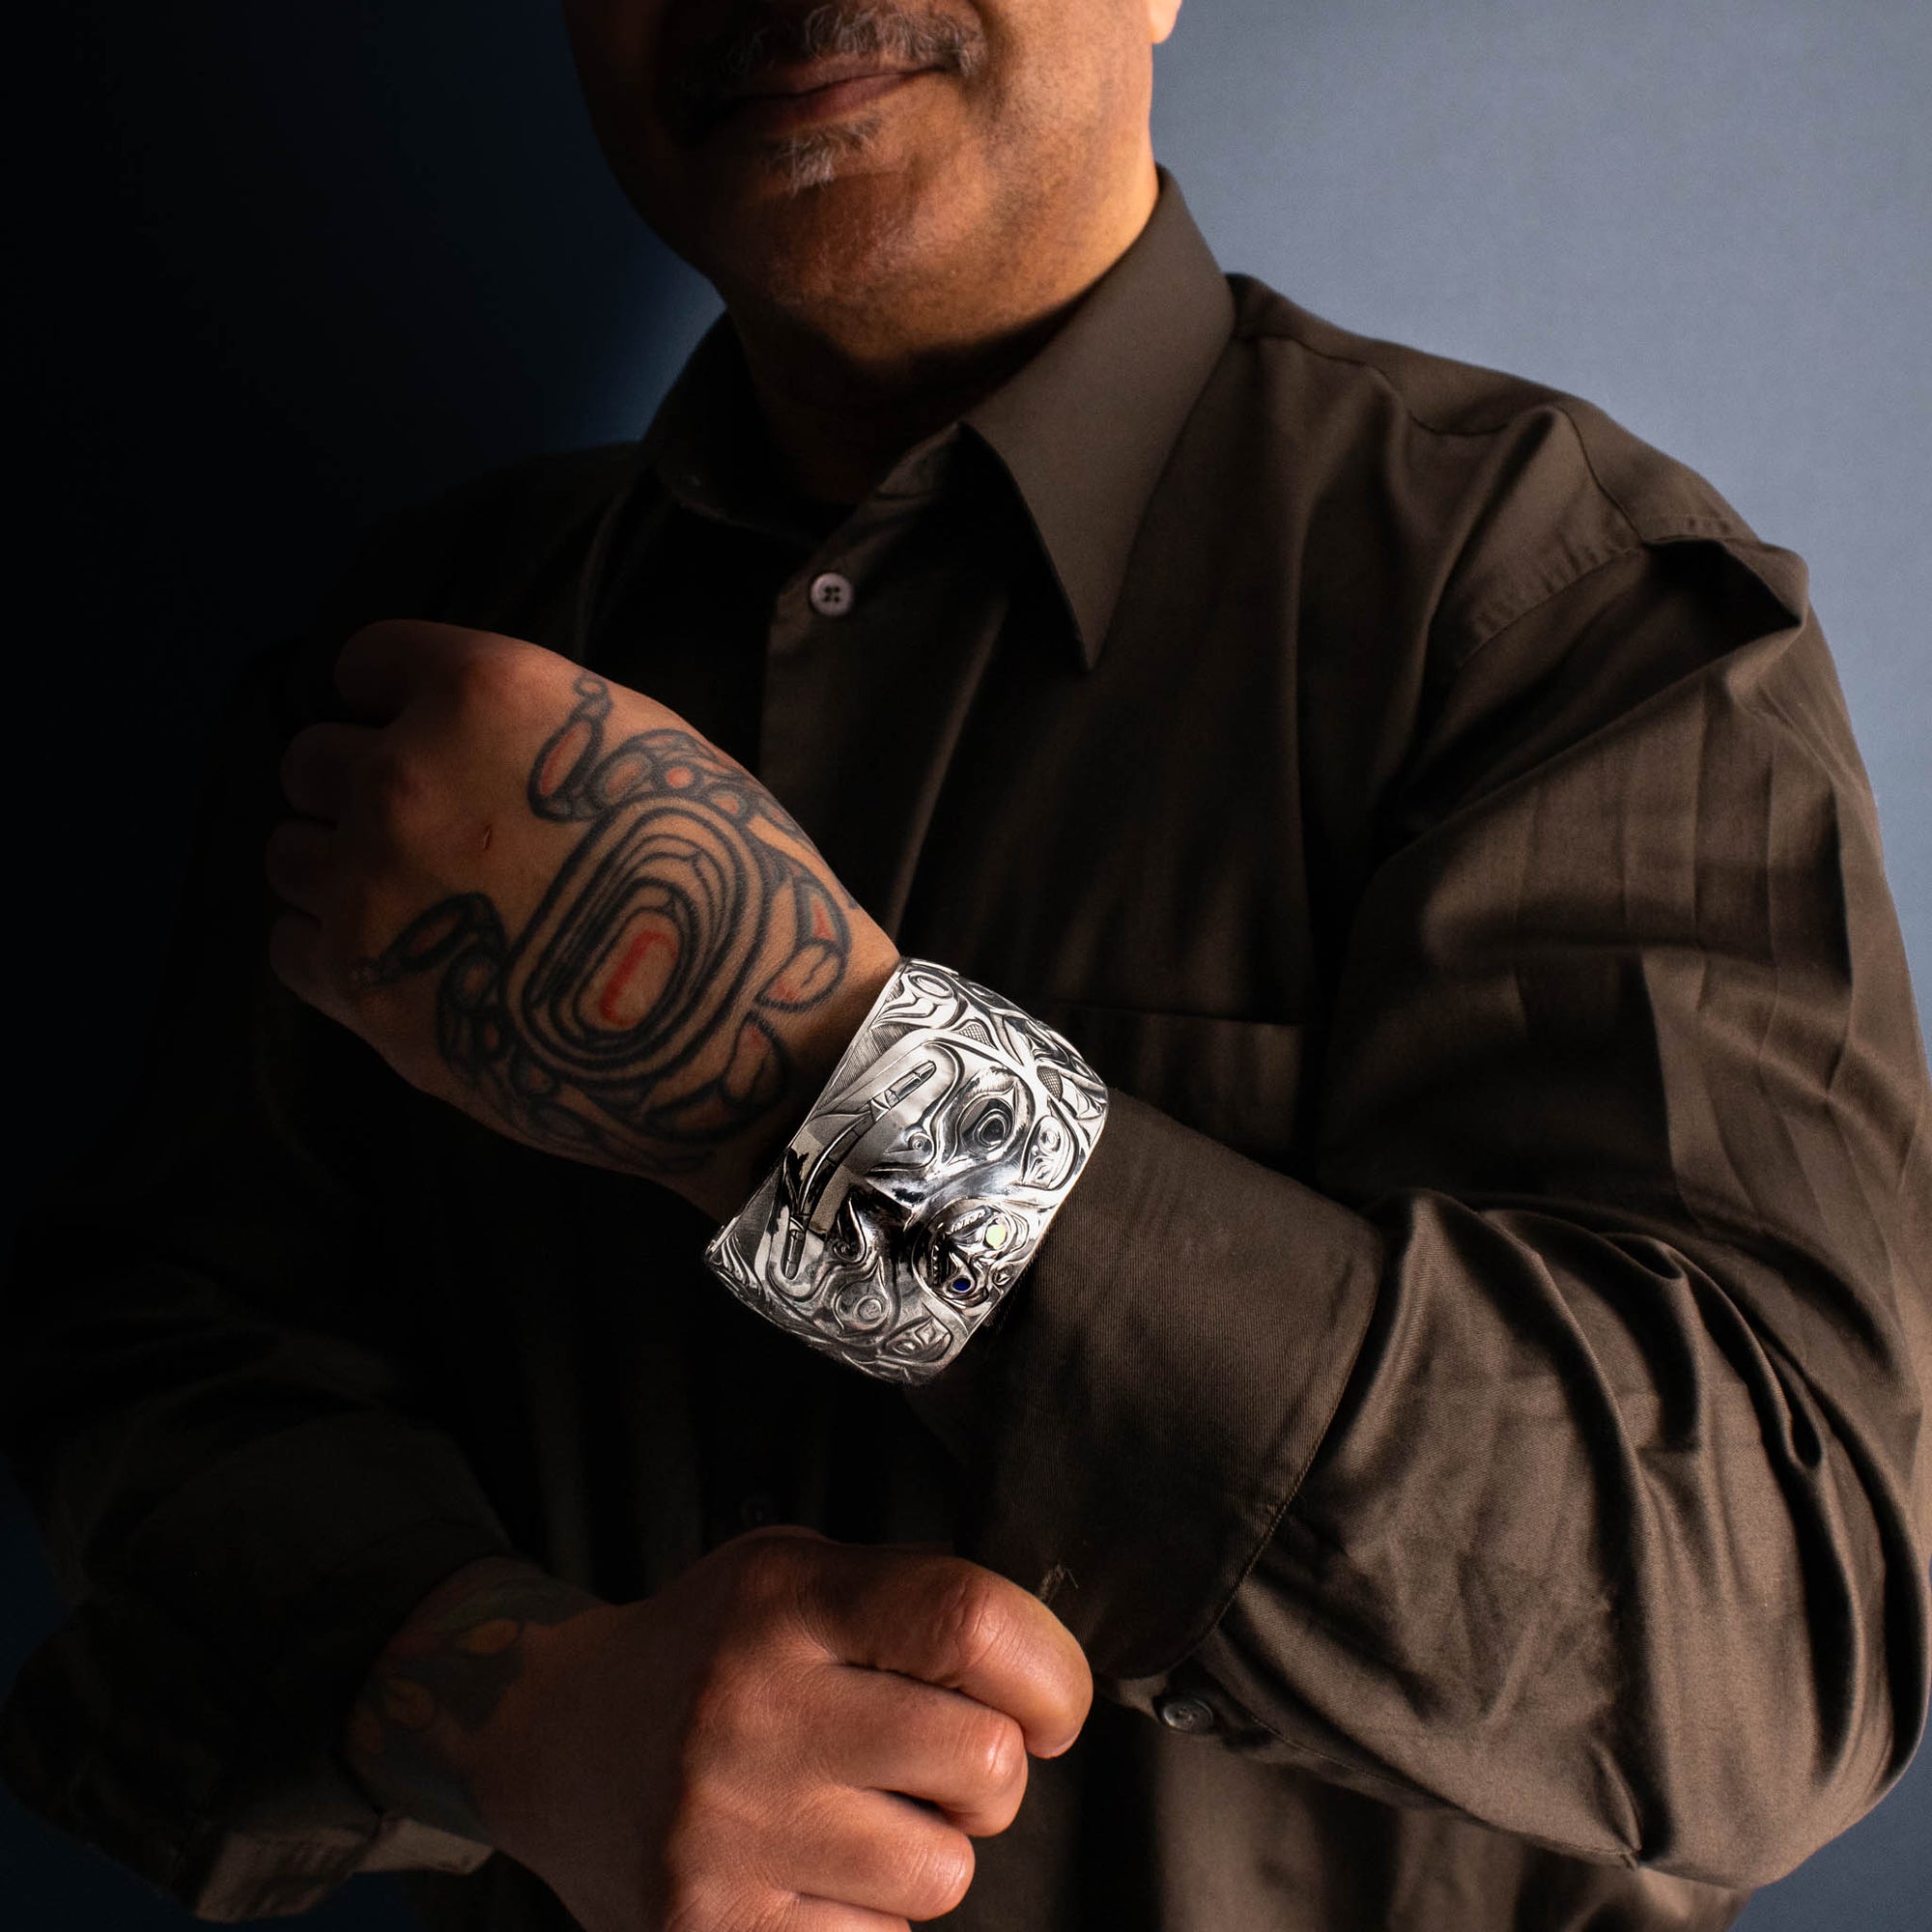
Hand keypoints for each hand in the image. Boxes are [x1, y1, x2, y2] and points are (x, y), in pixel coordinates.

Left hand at [266, 622, 899, 1217]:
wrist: (746, 1026)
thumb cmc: (730, 875)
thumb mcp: (649, 744)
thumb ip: (535, 724)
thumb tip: (471, 739)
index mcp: (483, 695)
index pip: (368, 659)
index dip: (393, 694)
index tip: (417, 727)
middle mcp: (405, 776)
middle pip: (313, 758)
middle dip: (360, 784)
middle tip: (430, 830)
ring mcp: (373, 886)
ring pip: (288, 851)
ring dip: (336, 865)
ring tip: (414, 902)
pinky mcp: (364, 989)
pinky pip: (293, 944)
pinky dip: (334, 947)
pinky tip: (406, 960)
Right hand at [347, 1531, 1093, 1931]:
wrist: (556, 1738)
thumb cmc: (710, 1648)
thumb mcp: (793, 1575)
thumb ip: (909, 1599)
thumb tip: (1047, 1666)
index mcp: (784, 1602)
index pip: (970, 1622)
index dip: (1049, 1670)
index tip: (1049, 1700)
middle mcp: (751, 1710)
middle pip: (982, 1762)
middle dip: (994, 1770)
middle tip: (943, 1759)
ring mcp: (726, 1830)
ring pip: (943, 1874)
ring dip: (930, 1849)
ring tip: (861, 1810)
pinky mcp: (711, 1928)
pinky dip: (868, 1912)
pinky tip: (812, 1861)